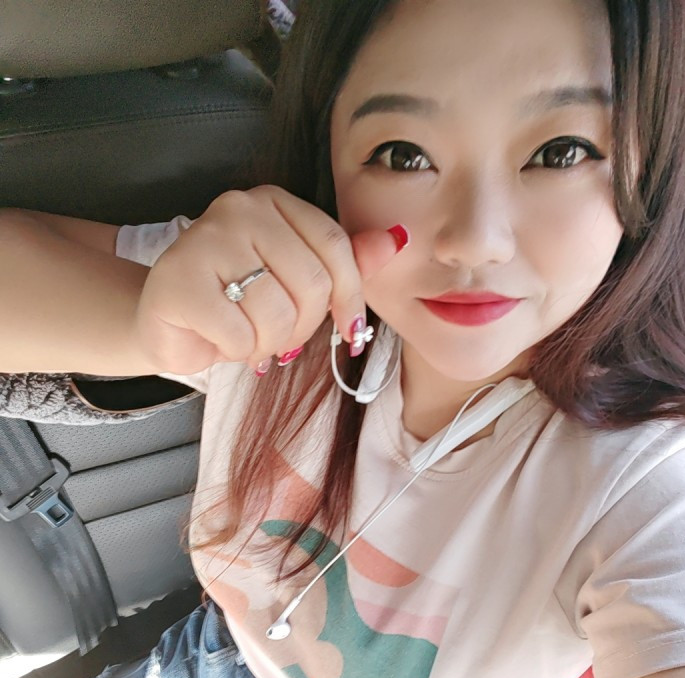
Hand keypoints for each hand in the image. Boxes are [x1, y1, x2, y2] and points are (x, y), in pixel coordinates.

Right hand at [133, 185, 406, 374]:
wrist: (170, 319)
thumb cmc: (238, 301)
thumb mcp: (297, 279)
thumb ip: (345, 261)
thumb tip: (396, 240)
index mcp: (274, 202)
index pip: (335, 247)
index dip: (350, 297)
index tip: (350, 331)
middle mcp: (239, 209)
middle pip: (311, 283)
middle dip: (303, 328)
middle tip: (281, 338)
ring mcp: (204, 240)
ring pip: (276, 313)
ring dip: (269, 343)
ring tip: (248, 337)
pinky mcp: (178, 281)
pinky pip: (239, 334)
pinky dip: (238, 351)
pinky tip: (221, 340)